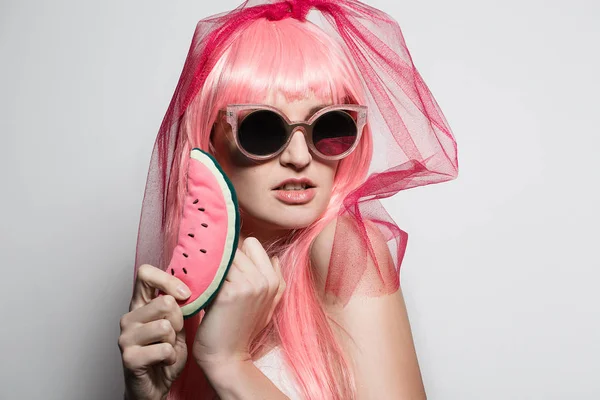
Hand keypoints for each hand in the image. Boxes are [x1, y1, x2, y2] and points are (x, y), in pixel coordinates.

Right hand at [118, 264, 191, 399]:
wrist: (155, 387)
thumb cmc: (166, 354)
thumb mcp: (176, 324)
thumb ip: (179, 305)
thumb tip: (195, 283)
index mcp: (140, 305)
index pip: (145, 274)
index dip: (168, 279)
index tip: (185, 294)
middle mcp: (129, 318)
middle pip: (164, 302)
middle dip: (179, 319)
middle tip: (175, 333)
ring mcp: (126, 337)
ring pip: (165, 326)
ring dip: (174, 341)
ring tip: (168, 348)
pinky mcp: (129, 358)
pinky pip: (164, 349)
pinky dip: (171, 357)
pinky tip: (164, 361)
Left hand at [192, 237, 285, 369]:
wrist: (227, 358)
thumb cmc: (241, 331)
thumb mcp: (268, 305)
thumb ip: (273, 279)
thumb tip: (274, 257)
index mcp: (275, 280)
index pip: (252, 243)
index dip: (236, 252)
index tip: (223, 263)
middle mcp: (264, 280)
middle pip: (236, 247)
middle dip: (222, 257)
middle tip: (211, 273)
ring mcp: (248, 285)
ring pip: (223, 255)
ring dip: (210, 264)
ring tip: (204, 280)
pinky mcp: (228, 292)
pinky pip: (211, 269)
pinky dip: (201, 274)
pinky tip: (197, 286)